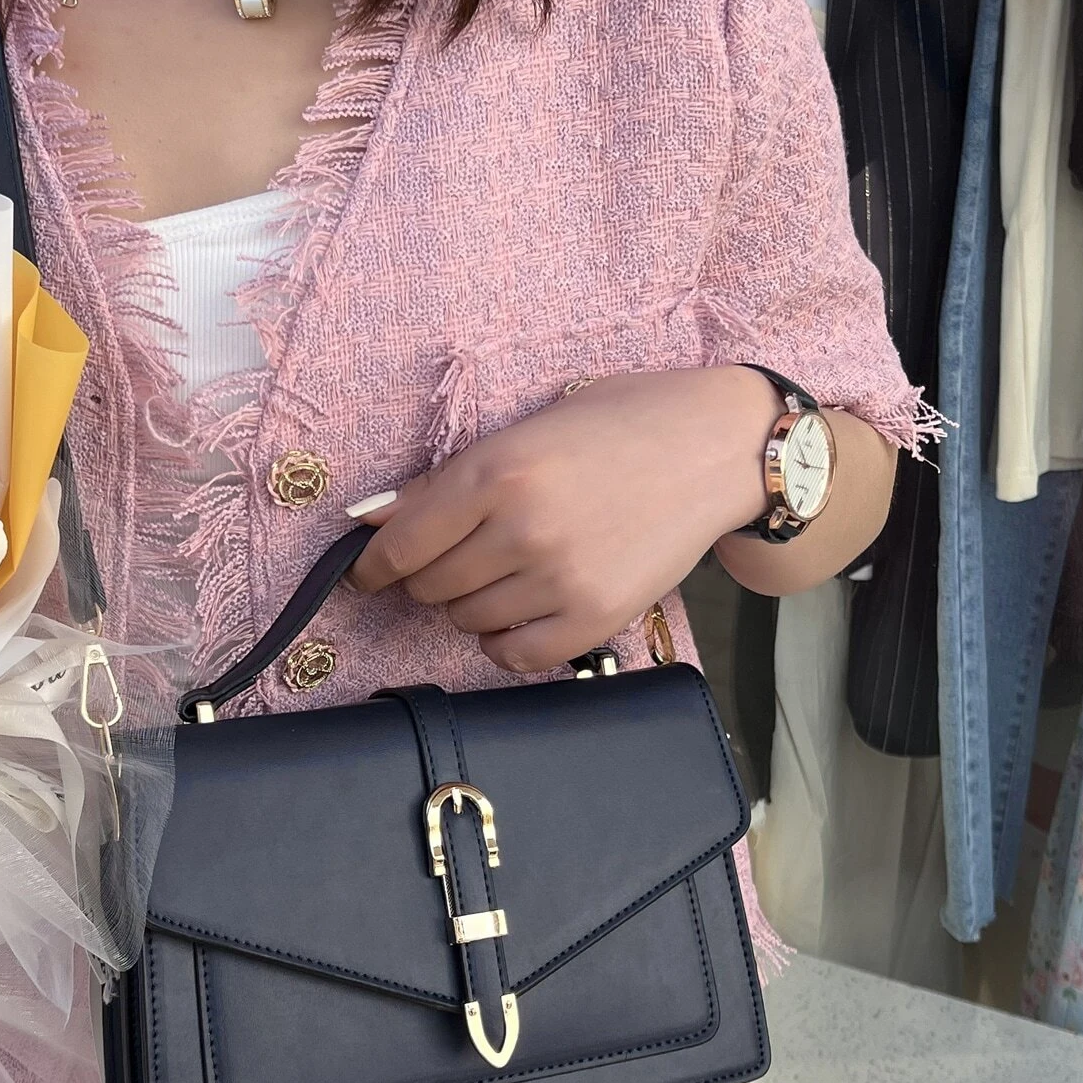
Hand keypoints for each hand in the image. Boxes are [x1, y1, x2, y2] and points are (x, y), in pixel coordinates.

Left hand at [346, 366, 778, 671]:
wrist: (715, 448)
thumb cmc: (617, 426)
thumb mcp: (524, 432)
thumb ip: (444, 482)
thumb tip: (370, 521)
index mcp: (496, 471)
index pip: (400, 546)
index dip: (374, 567)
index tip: (367, 574)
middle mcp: (522, 528)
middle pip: (430, 587)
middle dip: (432, 576)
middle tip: (465, 554)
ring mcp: (560, 579)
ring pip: (468, 621)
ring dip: (473, 603)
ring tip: (511, 569)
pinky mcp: (595, 619)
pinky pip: (514, 656)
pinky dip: (505, 640)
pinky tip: (523, 610)